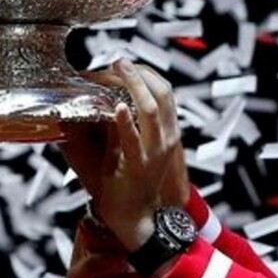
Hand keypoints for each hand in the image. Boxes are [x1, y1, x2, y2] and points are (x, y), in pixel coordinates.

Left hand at [78, 66, 189, 207]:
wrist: (137, 216)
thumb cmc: (132, 180)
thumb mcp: (137, 146)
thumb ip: (129, 124)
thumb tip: (110, 99)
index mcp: (168, 131)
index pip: (165, 92)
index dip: (148, 74)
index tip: (129, 65)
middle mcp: (166, 138)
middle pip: (162, 94)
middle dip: (141, 74)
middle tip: (120, 61)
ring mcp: (154, 151)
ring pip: (151, 111)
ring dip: (134, 87)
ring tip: (118, 71)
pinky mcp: (138, 165)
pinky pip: (133, 139)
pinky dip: (125, 122)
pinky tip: (117, 108)